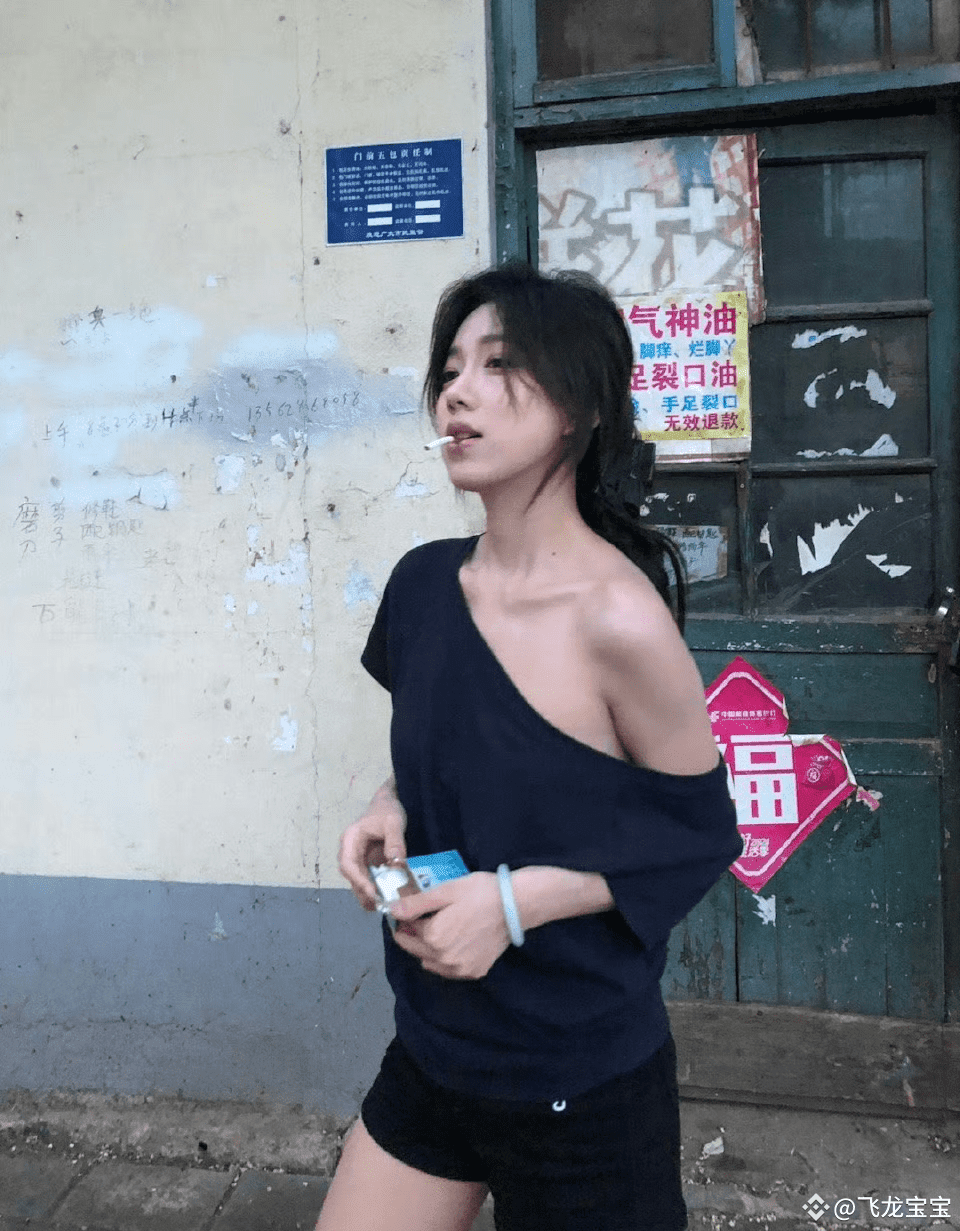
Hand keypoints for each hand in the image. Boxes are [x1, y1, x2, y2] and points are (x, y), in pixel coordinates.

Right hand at [338, 777, 406, 910]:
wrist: (389, 804)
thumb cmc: (388, 810)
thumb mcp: (394, 822)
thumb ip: (395, 841)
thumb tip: (396, 862)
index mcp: (351, 839)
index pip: (348, 864)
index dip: (358, 880)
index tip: (372, 892)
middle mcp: (350, 851)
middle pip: (351, 875)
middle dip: (362, 891)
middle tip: (378, 905)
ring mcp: (358, 858)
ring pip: (358, 880)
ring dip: (367, 894)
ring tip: (382, 906)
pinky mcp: (367, 863)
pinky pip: (368, 878)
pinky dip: (375, 889)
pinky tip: (386, 898)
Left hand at [389, 873, 509, 979]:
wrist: (514, 906)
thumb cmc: (479, 892)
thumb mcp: (445, 891)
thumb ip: (416, 904)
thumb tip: (390, 910)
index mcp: (432, 937)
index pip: (407, 929)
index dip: (404, 918)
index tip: (407, 909)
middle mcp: (442, 958)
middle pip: (414, 949)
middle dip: (411, 935)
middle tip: (416, 920)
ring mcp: (459, 968)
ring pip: (429, 963)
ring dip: (425, 950)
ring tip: (435, 931)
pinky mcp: (474, 972)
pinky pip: (448, 970)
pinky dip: (443, 960)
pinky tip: (451, 945)